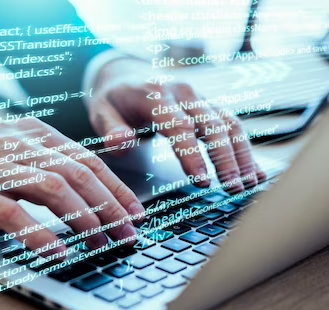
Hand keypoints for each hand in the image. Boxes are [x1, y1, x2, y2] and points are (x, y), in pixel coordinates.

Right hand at [0, 118, 143, 254]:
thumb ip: (43, 162)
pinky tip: (58, 251)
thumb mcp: (8, 146)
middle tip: (128, 233)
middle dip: (111, 206)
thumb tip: (85, 194)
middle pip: (79, 174)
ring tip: (101, 243)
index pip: (87, 159)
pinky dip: (40, 234)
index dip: (117, 187)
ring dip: (85, 219)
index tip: (136, 212)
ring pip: (55, 189)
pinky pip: (15, 214)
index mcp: (32, 134)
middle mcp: (19, 147)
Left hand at [88, 58, 266, 192]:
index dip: (192, 154)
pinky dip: (244, 149)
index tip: (201, 180)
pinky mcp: (208, 105)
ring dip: (241, 155)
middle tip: (232, 188)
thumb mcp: (101, 111)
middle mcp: (184, 92)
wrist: (125, 74)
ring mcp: (199, 98)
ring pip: (228, 124)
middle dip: (225, 158)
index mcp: (156, 94)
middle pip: (212, 125)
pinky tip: (254, 171)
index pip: (179, 126)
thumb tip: (120, 143)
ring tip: (249, 184)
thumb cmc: (113, 99)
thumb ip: (110, 129)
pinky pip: (231, 125)